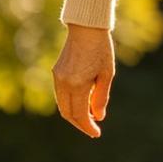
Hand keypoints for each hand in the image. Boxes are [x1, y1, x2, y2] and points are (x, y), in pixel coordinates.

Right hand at [53, 22, 114, 136]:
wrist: (86, 28)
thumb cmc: (101, 49)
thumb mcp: (106, 74)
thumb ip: (101, 97)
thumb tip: (98, 117)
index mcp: (77, 84)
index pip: (79, 115)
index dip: (87, 127)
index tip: (96, 134)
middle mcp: (63, 83)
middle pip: (67, 114)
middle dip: (80, 124)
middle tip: (92, 129)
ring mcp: (57, 78)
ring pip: (62, 105)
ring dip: (74, 115)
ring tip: (89, 117)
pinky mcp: (56, 72)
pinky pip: (61, 95)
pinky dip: (70, 104)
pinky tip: (82, 103)